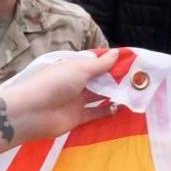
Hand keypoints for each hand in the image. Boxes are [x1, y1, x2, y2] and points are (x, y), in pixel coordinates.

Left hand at [0, 49, 123, 141]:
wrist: (31, 113)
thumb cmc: (54, 84)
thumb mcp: (79, 69)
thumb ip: (99, 64)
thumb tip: (116, 53)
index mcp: (73, 68)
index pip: (96, 63)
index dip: (112, 62)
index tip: (133, 62)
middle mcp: (75, 83)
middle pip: (99, 80)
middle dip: (116, 79)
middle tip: (139, 79)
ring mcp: (76, 101)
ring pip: (99, 96)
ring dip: (114, 95)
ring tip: (135, 93)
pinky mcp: (76, 118)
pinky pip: (95, 113)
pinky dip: (107, 111)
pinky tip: (122, 107)